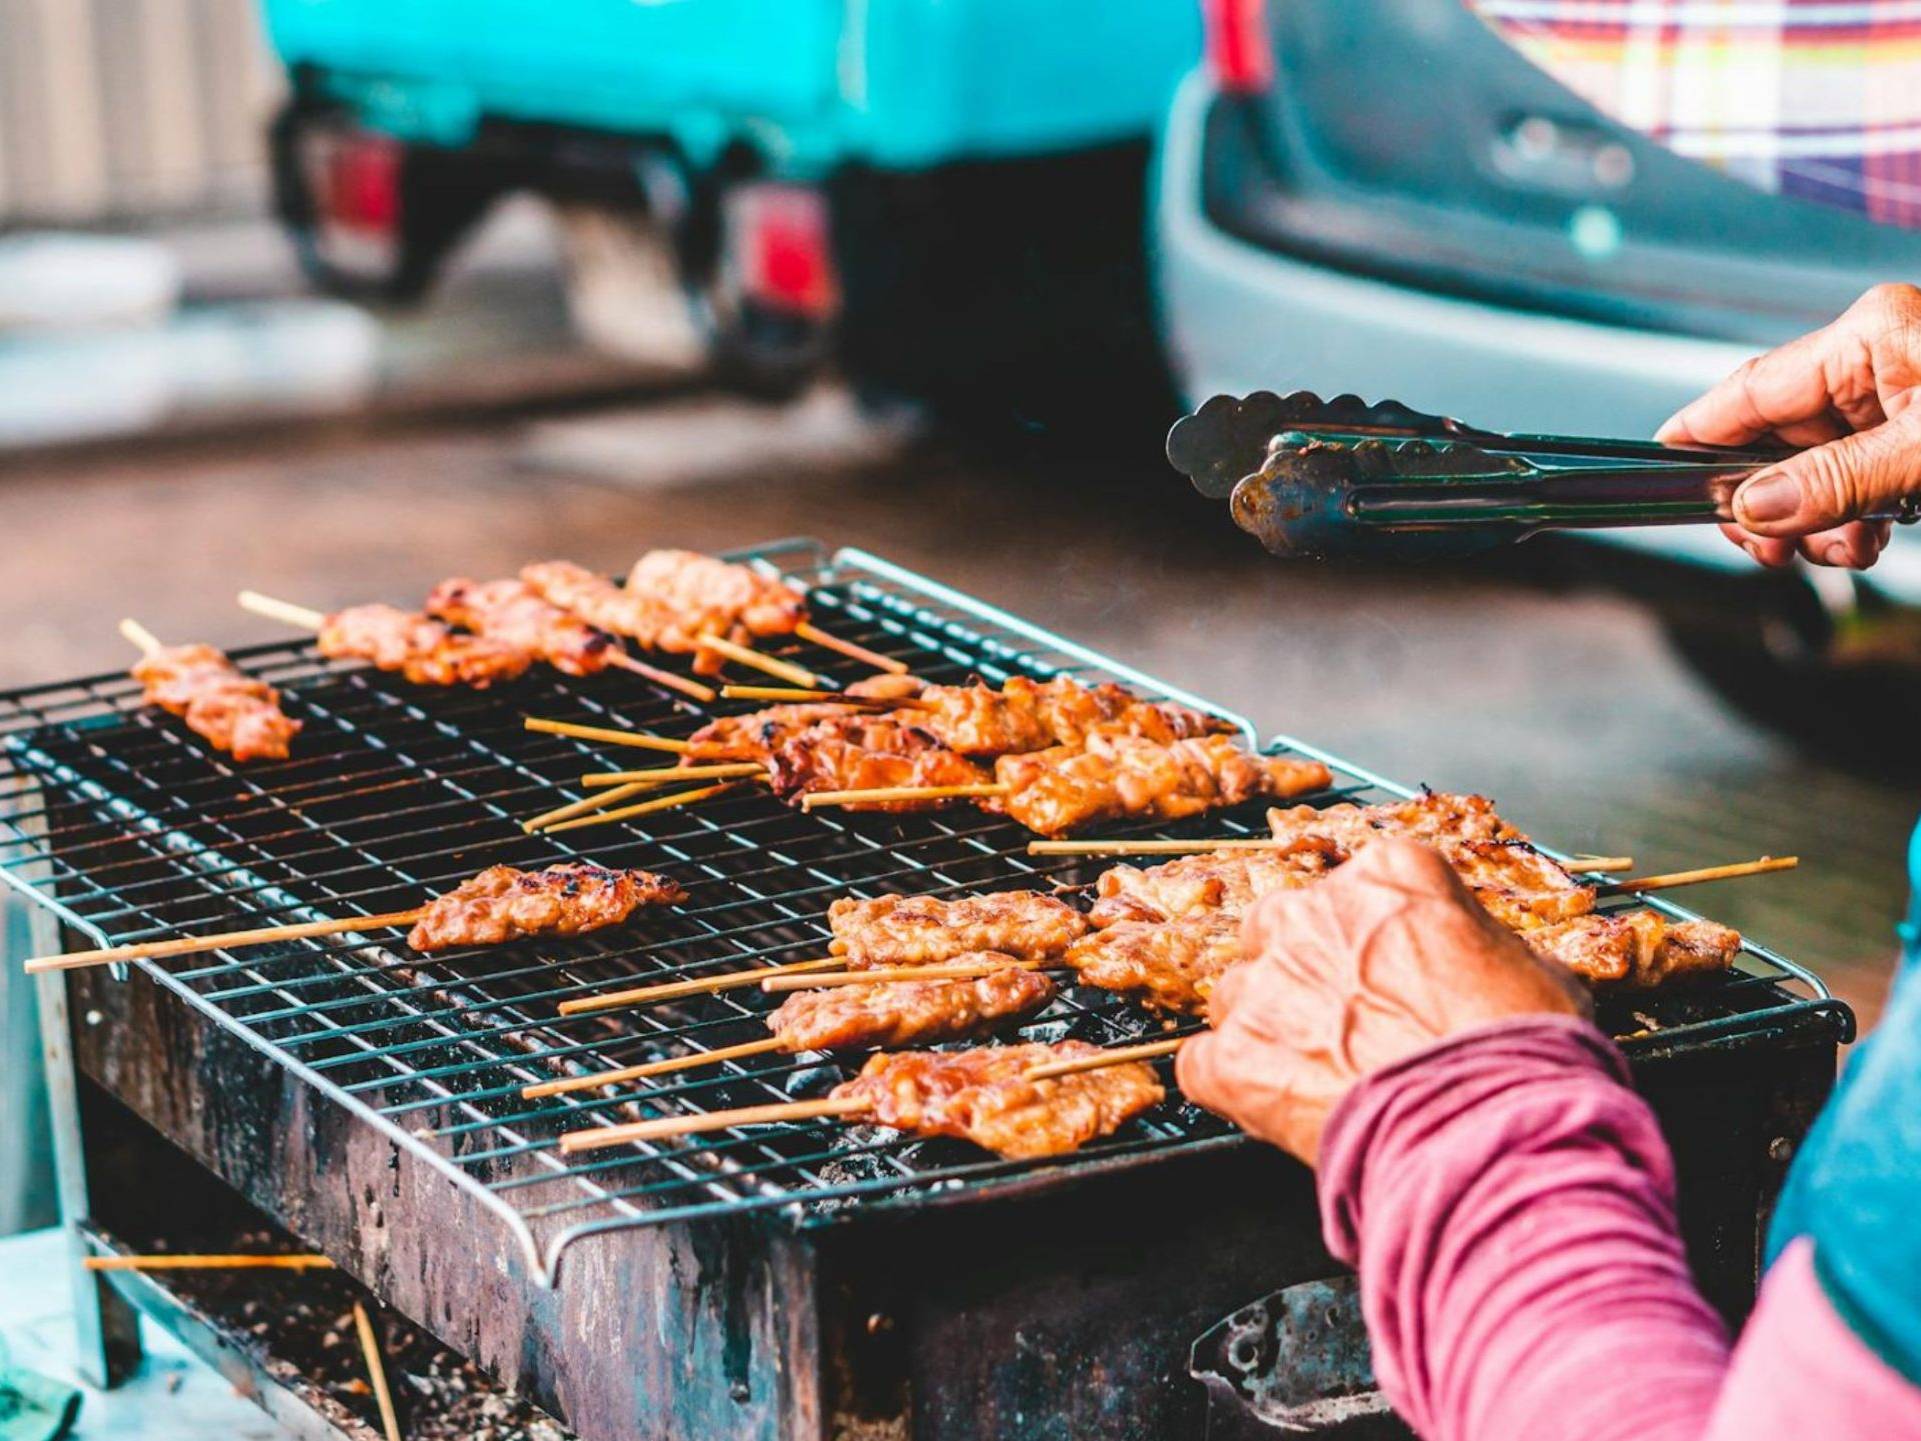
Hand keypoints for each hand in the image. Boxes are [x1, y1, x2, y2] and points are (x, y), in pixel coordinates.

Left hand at [1176, 838, 1586, 1165]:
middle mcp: (1312, 913)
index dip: (1373, 937)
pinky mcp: (1231, 1058)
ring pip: (1238, 994)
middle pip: (1279, 928)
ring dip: (1268, 1030)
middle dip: (1303, 972)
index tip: (1389, 972)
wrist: (1493, 1138)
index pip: (1359, 885)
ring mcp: (1264, 984)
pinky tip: (1277, 1109)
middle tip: (1345, 1027)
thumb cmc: (1526, 1057)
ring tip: (1322, 1079)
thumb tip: (1472, 960)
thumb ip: (1478, 945)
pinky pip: (1204, 1064)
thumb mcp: (1536, 971)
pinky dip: (1232, 1087)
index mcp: (1390, 876)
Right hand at [1658, 283, 1920, 568]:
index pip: (1751, 388)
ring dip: (1815, 523)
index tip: (1659, 475)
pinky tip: (1868, 541)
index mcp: (1870, 337)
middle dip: (1769, 502)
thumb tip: (1752, 507)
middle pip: (1776, 438)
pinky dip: (1852, 521)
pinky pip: (1854, 480)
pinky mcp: (1915, 434)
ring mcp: (1898, 397)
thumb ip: (1837, 480)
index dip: (1698, 435)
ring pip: (1813, 468)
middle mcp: (1875, 361)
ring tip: (1843, 550)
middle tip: (1769, 550)